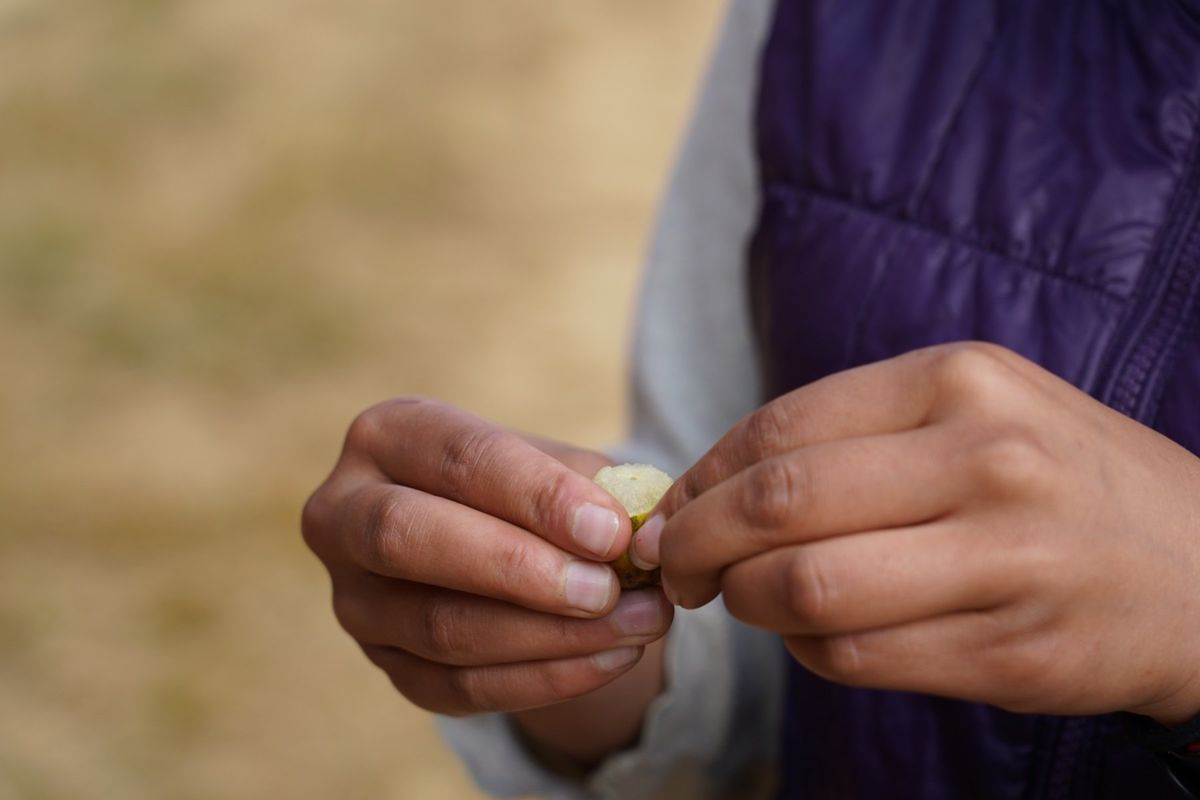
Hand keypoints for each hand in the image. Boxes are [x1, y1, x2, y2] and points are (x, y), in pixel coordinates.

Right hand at [302, 397, 672, 716]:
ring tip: (637, 626)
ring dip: (550, 635)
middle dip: (517, 569)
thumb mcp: (551, 464)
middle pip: (409, 538)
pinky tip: (611, 659)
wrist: (493, 543)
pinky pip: (460, 686)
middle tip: (606, 589)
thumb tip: (633, 531)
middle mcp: (344, 514)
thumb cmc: (523, 488)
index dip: (536, 495)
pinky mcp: (383, 664)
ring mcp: (354, 599)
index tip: (610, 530)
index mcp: (386, 436)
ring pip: (439, 627)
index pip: (457, 459)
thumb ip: (590, 487)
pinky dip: (545, 679)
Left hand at [637, 342, 1199, 724]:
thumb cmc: (1060, 481)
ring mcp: (1005, 559)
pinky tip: (813, 633)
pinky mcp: (1009, 652)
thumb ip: (854, 434)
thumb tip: (711, 483)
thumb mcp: (977, 410)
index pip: (779, 429)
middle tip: (675, 566)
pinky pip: (853, 656)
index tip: (673, 508)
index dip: (702, 476)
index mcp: (960, 381)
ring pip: (804, 590)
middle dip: (695, 544)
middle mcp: (985, 459)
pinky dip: (804, 649)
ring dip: (744, 603)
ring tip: (741, 600)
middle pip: (776, 506)